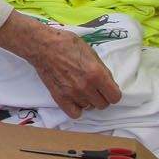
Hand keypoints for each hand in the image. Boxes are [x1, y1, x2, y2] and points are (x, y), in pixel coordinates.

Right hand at [0, 16, 122, 116]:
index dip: (113, 93)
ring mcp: (72, 94)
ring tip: (81, 89)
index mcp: (97, 73)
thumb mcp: (91, 52)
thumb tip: (108, 84)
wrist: (43, 46)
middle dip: (101, 97)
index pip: (115, 97)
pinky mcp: (60, 98)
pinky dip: (77, 108)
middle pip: (103, 105)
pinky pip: (75, 113)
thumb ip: (102, 70)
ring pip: (89, 108)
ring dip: (88, 100)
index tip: (108, 89)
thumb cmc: (67, 44)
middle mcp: (86, 86)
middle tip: (94, 88)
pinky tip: (74, 99)